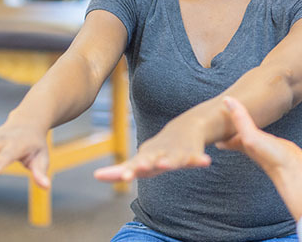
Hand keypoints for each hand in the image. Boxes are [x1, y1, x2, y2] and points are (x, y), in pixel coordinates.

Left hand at [93, 121, 210, 181]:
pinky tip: (205, 162)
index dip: (116, 171)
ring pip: (171, 159)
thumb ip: (121, 170)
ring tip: (163, 165)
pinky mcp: (192, 153)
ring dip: (167, 162)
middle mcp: (158, 154)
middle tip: (128, 174)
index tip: (98, 175)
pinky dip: (200, 159)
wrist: (187, 126)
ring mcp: (175, 153)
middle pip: (147, 161)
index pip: (129, 166)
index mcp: (145, 158)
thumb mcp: (141, 159)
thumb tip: (96, 175)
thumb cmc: (159, 149)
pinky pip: (196, 158)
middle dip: (139, 166)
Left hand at [216, 96, 301, 177]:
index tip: (206, 114)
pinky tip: (259, 120)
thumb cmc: (272, 158)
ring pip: (245, 130)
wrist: (295, 172)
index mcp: (238, 143)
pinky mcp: (273, 143)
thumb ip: (240, 120)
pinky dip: (256, 123)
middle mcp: (247, 144)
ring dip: (240, 121)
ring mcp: (260, 143)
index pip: (221, 134)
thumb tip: (227, 100)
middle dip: (225, 122)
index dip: (215, 124)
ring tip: (235, 110)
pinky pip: (260, 130)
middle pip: (231, 131)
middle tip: (218, 110)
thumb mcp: (251, 137)